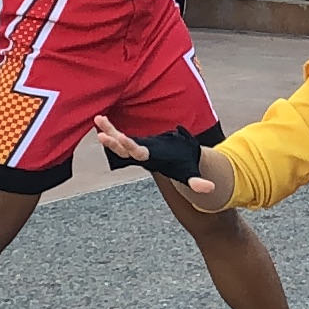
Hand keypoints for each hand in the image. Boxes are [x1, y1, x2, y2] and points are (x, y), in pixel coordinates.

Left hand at [89, 112, 213, 192]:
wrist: (177, 163)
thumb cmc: (184, 165)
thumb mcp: (190, 173)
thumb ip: (197, 182)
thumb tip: (211, 189)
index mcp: (152, 159)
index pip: (139, 154)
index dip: (130, 146)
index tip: (121, 138)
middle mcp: (141, 155)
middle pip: (124, 149)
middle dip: (113, 142)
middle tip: (101, 134)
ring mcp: (135, 149)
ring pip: (118, 142)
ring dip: (108, 131)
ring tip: (98, 119)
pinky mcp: (134, 143)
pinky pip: (119, 135)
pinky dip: (110, 128)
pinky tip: (100, 119)